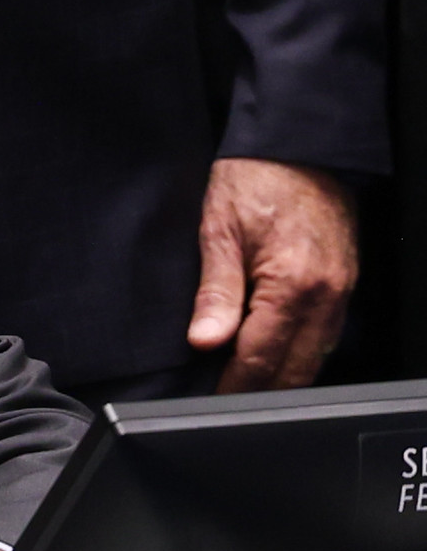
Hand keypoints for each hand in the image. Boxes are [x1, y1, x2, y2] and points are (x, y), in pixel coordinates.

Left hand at [186, 157, 356, 392]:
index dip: (235, 386)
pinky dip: (304, 353)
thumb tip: (205, 341)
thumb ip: (216, 293)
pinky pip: (327, 333)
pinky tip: (282, 359)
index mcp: (292, 285)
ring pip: (316, 356)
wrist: (298, 145)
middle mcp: (326, 295)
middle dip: (262, 392)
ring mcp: (341, 290)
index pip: (261, 357)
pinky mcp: (345, 281)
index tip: (212, 402)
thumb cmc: (253, 179)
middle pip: (295, 368)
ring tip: (249, 392)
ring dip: (285, 378)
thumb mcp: (219, 231)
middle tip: (227, 406)